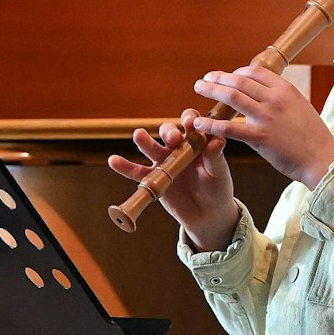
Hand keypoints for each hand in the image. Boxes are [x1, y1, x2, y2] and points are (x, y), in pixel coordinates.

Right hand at [107, 114, 238, 249]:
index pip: (191, 123)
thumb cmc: (217, 189)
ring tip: (138, 135)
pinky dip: (125, 167)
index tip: (189, 123)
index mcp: (196, 141)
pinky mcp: (153, 178)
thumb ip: (215, 157)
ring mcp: (164, 162)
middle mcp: (178, 147)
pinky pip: (137, 172)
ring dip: (144, 140)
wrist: (207, 214)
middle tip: (172, 138)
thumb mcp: (219, 173)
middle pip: (169, 132)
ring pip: (151, 147)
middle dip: (169, 132)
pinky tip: (114, 161)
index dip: (188, 120)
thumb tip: (217, 140)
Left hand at [189, 66, 333, 187]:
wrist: (323, 160)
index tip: (227, 77)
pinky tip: (199, 123)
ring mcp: (267, 117)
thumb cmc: (313, 138)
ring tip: (198, 88)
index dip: (237, 73)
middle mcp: (275, 99)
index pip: (255, 72)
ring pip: (232, 97)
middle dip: (219, 78)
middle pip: (240, 81)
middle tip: (205, 80)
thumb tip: (269, 94)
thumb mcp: (301, 108)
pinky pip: (229, 127)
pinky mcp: (259, 137)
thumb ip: (284, 99)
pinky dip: (211, 124)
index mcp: (286, 90)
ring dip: (212, 91)